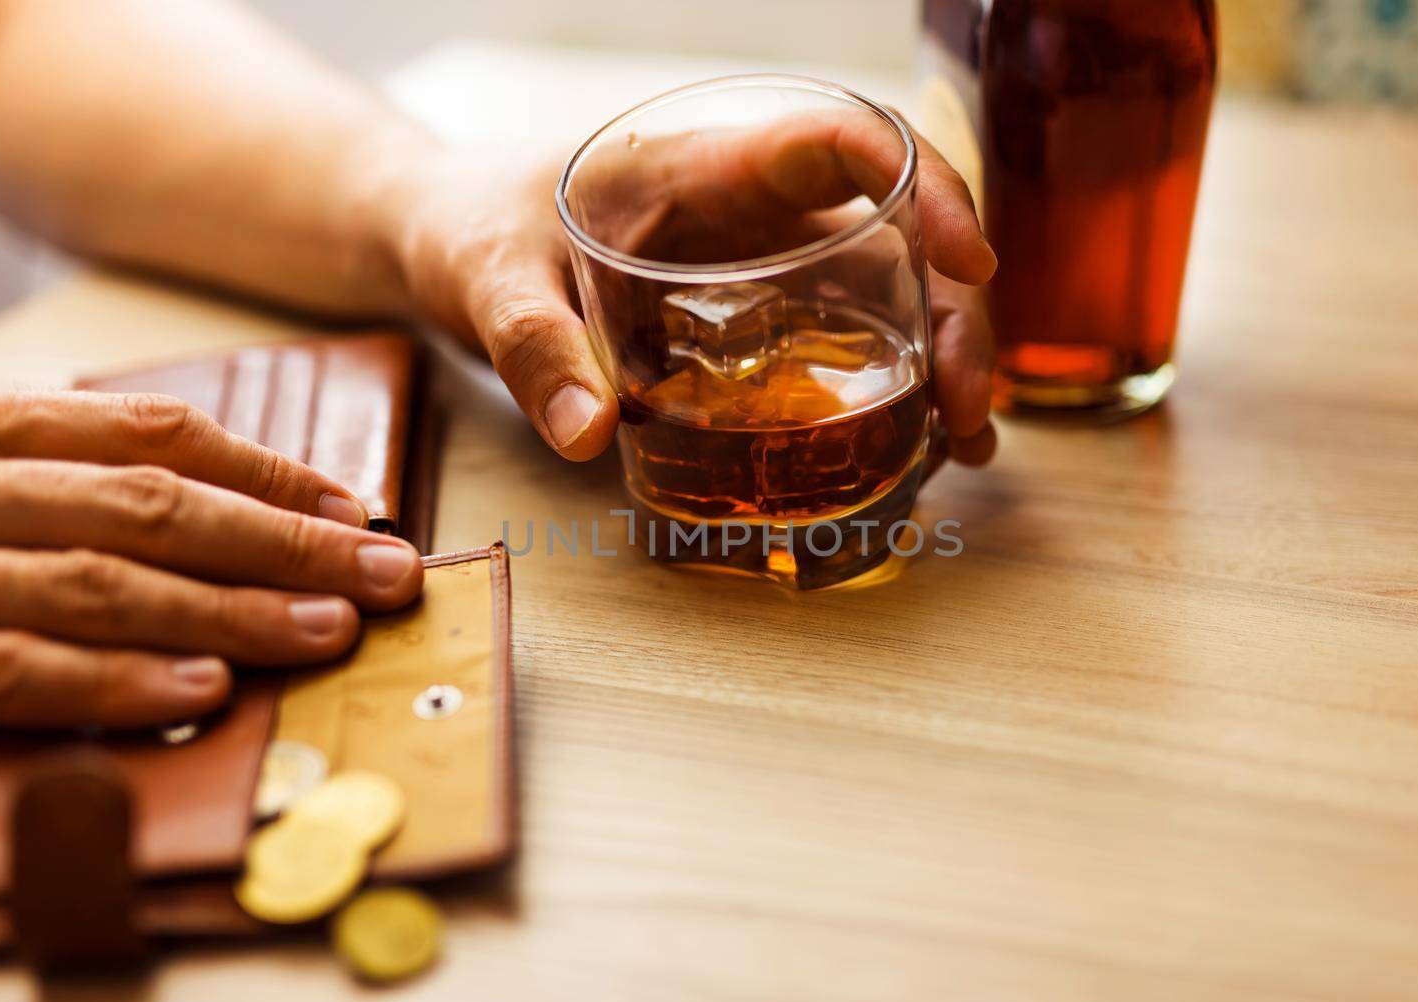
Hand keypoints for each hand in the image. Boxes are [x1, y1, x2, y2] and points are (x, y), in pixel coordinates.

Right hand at [0, 386, 423, 728]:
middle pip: (155, 506)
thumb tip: (202, 521)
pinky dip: (118, 681)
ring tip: (332, 631)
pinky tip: (206, 690)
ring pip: (106, 584)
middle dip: (289, 543)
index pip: (152, 433)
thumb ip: (42, 487)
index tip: (357, 509)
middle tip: (388, 576)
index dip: (269, 473)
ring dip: (233, 610)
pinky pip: (17, 671)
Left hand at [383, 114, 997, 465]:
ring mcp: (764, 260)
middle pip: (898, 227)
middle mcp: (755, 206)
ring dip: (941, 356)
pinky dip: (893, 385)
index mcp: (705, 164)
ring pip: (890, 286)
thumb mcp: (488, 280)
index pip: (842, 139)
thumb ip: (532, 346)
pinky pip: (848, 335)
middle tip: (968, 407)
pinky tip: (920, 445)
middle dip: (954, 309)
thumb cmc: (471, 230)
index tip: (970, 261)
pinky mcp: (755, 313)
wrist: (447, 239)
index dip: (925, 183)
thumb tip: (589, 435)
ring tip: (965, 443)